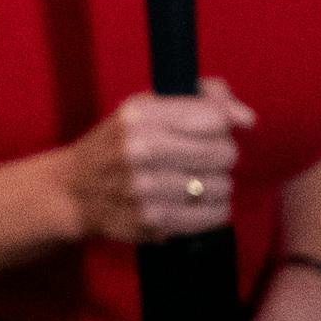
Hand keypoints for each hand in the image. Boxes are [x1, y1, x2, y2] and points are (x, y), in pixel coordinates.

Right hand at [45, 81, 255, 244]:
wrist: (73, 192)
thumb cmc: (116, 143)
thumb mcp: (145, 106)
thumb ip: (200, 97)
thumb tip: (247, 118)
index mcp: (140, 117)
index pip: (215, 118)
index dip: (222, 123)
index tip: (212, 128)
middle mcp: (141, 152)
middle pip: (224, 153)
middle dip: (220, 153)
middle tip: (201, 156)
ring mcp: (147, 191)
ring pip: (223, 186)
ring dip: (214, 184)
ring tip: (192, 180)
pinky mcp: (155, 223)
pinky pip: (215, 216)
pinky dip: (211, 208)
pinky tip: (191, 201)